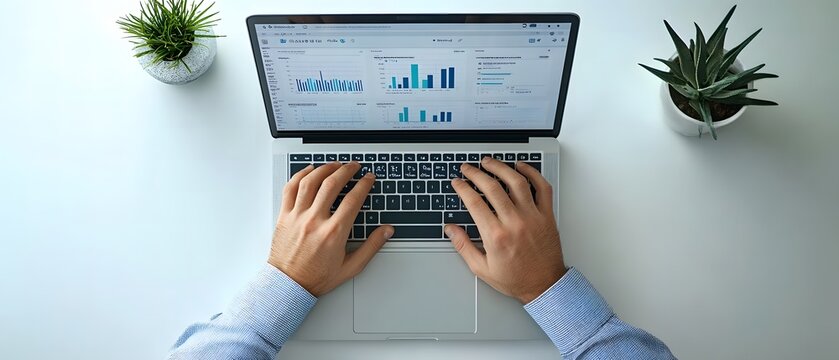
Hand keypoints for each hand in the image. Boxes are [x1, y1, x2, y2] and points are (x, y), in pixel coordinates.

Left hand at [268, 162, 393, 296]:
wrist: (289, 285)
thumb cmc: (317, 278)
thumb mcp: (351, 267)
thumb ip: (371, 246)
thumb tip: (386, 231)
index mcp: (334, 233)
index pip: (353, 199)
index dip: (364, 184)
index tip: (368, 178)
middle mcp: (315, 221)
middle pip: (332, 184)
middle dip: (347, 170)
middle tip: (354, 166)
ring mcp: (298, 217)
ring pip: (311, 182)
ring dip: (325, 168)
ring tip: (335, 165)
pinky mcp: (284, 216)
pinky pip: (290, 188)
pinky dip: (300, 175)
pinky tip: (310, 171)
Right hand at [445, 157, 565, 303]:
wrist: (545, 286)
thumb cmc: (516, 279)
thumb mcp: (482, 268)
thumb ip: (463, 246)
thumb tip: (450, 229)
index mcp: (496, 236)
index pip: (474, 202)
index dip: (463, 188)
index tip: (457, 183)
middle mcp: (514, 222)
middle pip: (492, 187)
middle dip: (476, 173)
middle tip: (468, 168)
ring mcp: (532, 216)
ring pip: (516, 182)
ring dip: (500, 167)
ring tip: (489, 162)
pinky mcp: (547, 215)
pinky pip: (542, 187)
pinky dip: (532, 173)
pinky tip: (521, 167)